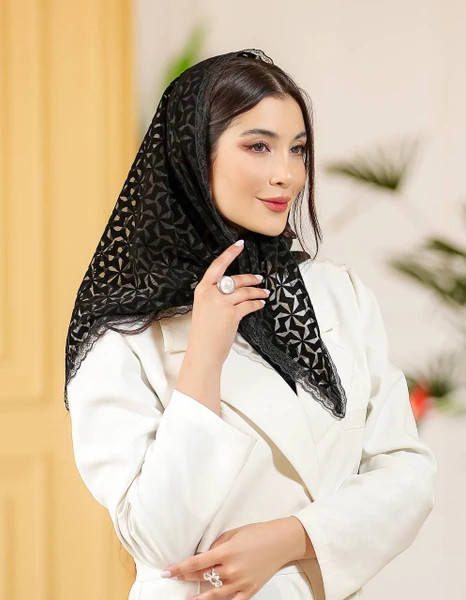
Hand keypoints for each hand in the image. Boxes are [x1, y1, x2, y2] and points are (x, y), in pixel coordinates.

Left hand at [161, 520, 297, 599]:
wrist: (281, 541)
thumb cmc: (257, 533)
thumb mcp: (233, 533)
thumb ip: (217, 545)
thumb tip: (204, 555)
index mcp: (226, 552)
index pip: (196, 563)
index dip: (179, 569)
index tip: (167, 572)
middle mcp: (231, 570)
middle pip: (202, 577)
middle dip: (186, 578)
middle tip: (174, 578)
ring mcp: (240, 583)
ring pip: (213, 596)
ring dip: (198, 598)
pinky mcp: (249, 591)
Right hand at [188, 240, 269, 367]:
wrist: (203, 351)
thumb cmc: (203, 332)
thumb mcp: (204, 308)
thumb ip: (215, 296)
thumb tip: (233, 289)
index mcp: (202, 289)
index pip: (217, 266)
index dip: (229, 253)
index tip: (240, 244)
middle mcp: (211, 293)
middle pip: (234, 279)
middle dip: (250, 279)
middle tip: (259, 279)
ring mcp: (222, 303)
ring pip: (245, 291)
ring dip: (257, 292)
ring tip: (264, 293)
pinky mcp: (232, 314)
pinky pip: (249, 304)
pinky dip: (256, 304)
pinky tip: (260, 304)